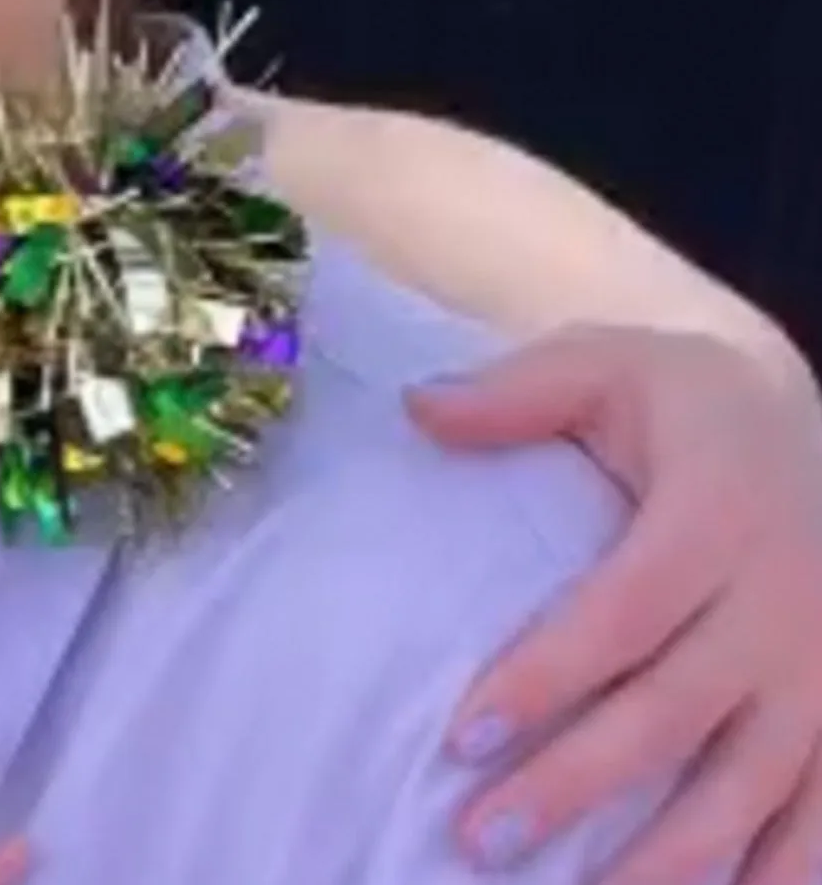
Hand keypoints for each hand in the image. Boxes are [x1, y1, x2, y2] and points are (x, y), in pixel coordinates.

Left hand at [409, 325, 821, 883]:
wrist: (792, 412)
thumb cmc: (676, 398)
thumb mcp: (601, 365)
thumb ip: (514, 393)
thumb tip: (417, 408)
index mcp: (717, 516)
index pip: (622, 616)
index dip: (545, 679)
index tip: (462, 735)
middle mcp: (783, 600)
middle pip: (673, 714)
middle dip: (576, 785)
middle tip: (480, 838)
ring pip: (750, 784)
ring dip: (668, 858)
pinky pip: (820, 811)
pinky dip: (778, 872)